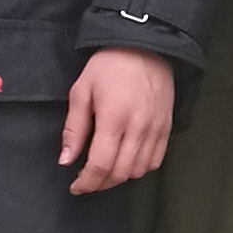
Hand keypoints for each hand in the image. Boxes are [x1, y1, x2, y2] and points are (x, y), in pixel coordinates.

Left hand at [62, 44, 176, 193]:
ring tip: (105, 172)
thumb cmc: (109, 65)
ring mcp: (156, 129)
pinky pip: (155, 161)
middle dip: (100, 184)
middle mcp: (138, 128)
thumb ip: (74, 129)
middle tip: (87, 181)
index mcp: (113, 118)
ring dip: (119, 178)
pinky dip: (139, 169)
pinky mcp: (167, 127)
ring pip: (138, 171)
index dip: (86, 182)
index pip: (101, 165)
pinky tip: (126, 162)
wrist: (145, 45)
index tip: (75, 187)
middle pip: (120, 173)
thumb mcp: (82, 90)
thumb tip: (65, 160)